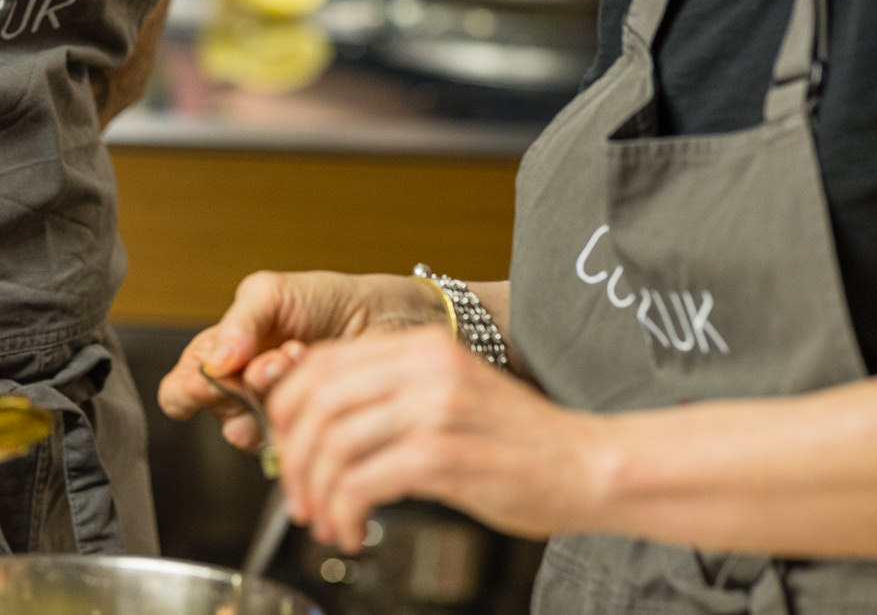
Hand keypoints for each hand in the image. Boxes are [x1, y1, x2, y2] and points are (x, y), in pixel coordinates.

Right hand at [158, 271, 447, 450]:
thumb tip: (216, 364)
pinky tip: (319, 381)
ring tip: (301, 361)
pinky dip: (302, 409)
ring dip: (275, 394)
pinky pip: (287, 441)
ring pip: (250, 430)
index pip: (179, 392)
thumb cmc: (326, 300)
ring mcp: (273, 416)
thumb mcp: (272, 293)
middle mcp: (241, 392)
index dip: (188, 391)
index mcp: (221, 356)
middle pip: (216, 412)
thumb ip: (238, 322)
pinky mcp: (306, 436)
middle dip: (244, 385)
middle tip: (277, 358)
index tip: (217, 375)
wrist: (386, 317)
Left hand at [269, 326, 610, 548]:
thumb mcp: (451, 396)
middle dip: (294, 458)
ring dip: (317, 492)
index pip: (322, 363)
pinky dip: (344, 512)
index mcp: (420, 347)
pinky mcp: (442, 456)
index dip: (288, 409)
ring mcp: (432, 409)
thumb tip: (320, 423)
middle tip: (297, 497)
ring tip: (325, 521)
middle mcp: (422, 368)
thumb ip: (394, 395)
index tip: (286, 447)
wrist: (590, 466)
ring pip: (333, 445)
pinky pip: (362, 482)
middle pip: (317, 403)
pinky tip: (353, 529)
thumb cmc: (521, 443)